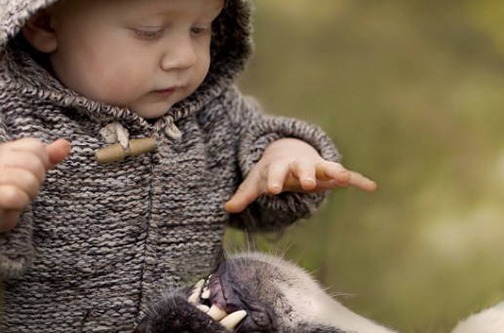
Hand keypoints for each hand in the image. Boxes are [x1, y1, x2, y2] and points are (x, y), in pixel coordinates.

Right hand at [0, 138, 70, 232]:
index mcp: (2, 151)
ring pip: (28, 180)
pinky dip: (19, 202)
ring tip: (14, 200)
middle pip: (33, 163)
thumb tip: (66, 144)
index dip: (40, 163)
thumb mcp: (25, 172)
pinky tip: (11, 205)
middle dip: (35, 180)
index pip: (35, 147)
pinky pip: (14, 196)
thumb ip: (44, 158)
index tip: (29, 175)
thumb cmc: (6, 196)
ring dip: (27, 195)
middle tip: (21, 190)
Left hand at [224, 138, 376, 212]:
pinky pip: (346, 175)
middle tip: (308, 183)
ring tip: (344, 177)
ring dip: (335, 171)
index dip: (274, 180)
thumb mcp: (256, 182)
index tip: (272, 190)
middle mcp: (299, 165)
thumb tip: (225, 209)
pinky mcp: (329, 171)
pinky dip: (358, 180)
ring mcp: (316, 167)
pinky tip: (371, 187)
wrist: (288, 152)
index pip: (275, 173)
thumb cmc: (270, 172)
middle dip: (305, 174)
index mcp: (279, 167)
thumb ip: (244, 195)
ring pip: (326, 167)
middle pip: (302, 168)